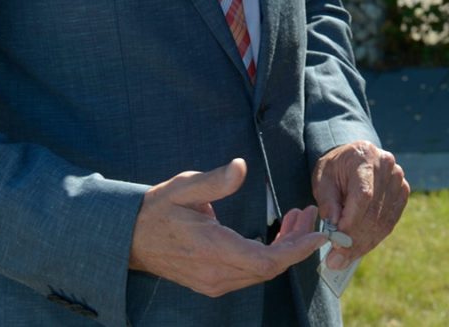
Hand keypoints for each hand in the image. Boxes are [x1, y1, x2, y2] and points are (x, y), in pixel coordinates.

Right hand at [129, 158, 325, 297]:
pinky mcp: (213, 283)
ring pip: (262, 272)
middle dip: (297, 244)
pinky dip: (269, 255)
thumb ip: (214, 180)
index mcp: (212, 251)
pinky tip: (276, 234)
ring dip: (285, 249)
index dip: (297, 251)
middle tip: (308, 214)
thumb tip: (240, 167)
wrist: (129, 238)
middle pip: (270, 268)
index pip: (266, 261)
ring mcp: (214, 282)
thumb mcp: (184, 187)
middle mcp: (216, 273)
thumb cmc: (158, 210)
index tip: (319, 234)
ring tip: (296, 218)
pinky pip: (250, 273)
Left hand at [312, 141, 409, 270]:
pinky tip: (358, 250)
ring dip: (363, 245)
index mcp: (365, 157)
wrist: (352, 158)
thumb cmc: (335, 169)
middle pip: (374, 211)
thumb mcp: (322, 179)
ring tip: (343, 260)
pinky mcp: (403, 192)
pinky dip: (373, 239)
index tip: (335, 242)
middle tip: (335, 261)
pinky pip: (390, 222)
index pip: (363, 195)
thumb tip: (333, 226)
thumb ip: (327, 201)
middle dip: (354, 240)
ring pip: (383, 221)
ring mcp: (398, 179)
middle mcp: (387, 166)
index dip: (351, 222)